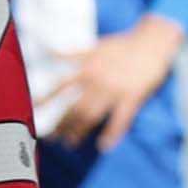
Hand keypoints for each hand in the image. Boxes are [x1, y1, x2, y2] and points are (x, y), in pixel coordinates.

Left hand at [37, 15, 186, 149]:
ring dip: (79, 132)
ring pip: (92, 116)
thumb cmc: (123, 45)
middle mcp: (98, 79)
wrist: (154, 41)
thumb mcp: (96, 47)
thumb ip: (74, 54)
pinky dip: (111, 134)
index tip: (32, 111)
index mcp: (88, 66)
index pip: (60, 85)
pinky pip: (120, 120)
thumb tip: (49, 52)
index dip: (45, 99)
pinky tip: (103, 146)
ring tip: (70, 144)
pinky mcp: (133, 97)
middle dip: (61, 124)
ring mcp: (115, 89)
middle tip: (52, 138)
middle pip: (74, 107)